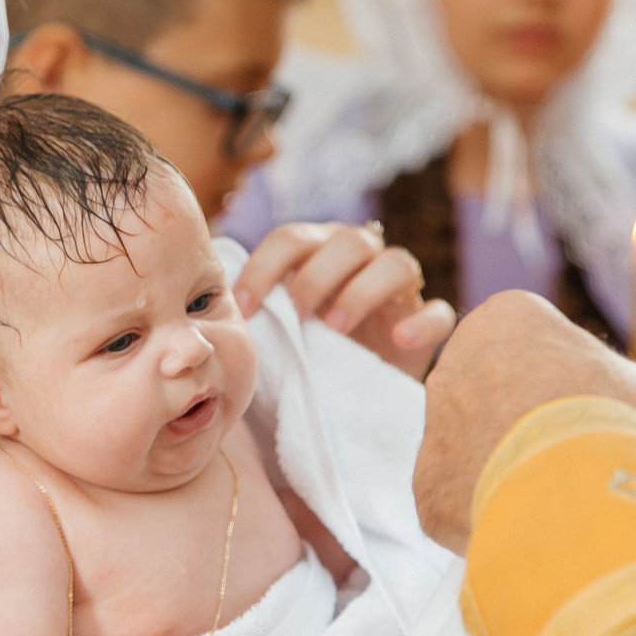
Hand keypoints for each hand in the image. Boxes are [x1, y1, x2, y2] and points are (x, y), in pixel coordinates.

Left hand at [231, 221, 454, 377]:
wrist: (356, 398)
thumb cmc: (303, 357)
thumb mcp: (275, 334)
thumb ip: (252, 317)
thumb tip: (194, 316)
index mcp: (320, 255)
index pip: (294, 237)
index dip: (266, 265)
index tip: (243, 307)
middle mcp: (363, 262)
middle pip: (349, 240)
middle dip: (317, 275)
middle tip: (297, 314)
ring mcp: (400, 293)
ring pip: (397, 263)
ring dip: (363, 290)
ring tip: (336, 328)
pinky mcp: (428, 327)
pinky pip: (441, 313)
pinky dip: (423, 321)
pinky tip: (399, 340)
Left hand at [414, 291, 635, 552]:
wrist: (570, 479)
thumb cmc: (606, 415)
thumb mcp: (628, 381)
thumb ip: (603, 382)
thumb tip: (609, 403)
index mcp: (503, 318)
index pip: (524, 346)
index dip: (557, 381)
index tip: (579, 409)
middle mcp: (454, 362)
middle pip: (487, 393)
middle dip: (518, 422)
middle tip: (561, 454)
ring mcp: (434, 423)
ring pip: (468, 447)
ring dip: (499, 466)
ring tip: (546, 493)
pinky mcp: (427, 482)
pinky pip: (458, 497)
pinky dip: (486, 510)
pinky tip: (522, 520)